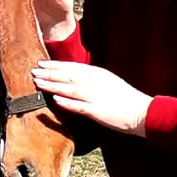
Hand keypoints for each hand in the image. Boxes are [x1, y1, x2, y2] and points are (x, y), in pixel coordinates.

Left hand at [31, 60, 151, 135]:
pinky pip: (79, 106)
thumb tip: (73, 79)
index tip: (41, 64)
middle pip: (68, 75)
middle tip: (33, 71)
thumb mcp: (108, 82)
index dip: (55, 65)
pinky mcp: (98, 111)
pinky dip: (67, 102)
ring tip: (38, 82)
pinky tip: (55, 100)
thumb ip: (91, 79)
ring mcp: (96, 96)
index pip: (72, 67)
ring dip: (53, 85)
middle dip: (49, 73)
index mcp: (98, 74)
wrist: (143, 112)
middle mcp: (96, 82)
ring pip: (70, 89)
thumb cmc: (126, 99)